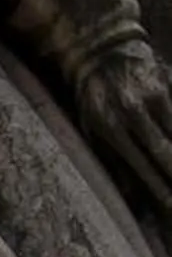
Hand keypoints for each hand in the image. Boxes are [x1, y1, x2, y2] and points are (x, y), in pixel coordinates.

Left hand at [77, 46, 171, 213]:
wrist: (102, 49)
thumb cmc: (94, 95)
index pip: (141, 164)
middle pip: (166, 151)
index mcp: (110, 124)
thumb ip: (110, 158)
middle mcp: (132, 110)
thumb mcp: (91, 126)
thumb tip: (128, 195)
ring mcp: (153, 95)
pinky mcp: (168, 83)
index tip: (170, 207)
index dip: (160, 188)